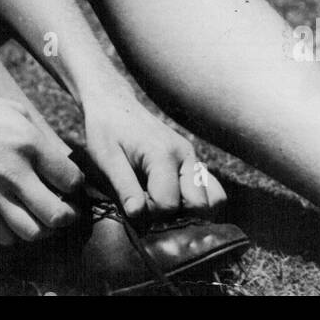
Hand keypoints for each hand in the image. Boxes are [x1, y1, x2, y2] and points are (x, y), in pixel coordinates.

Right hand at [0, 90, 84, 245]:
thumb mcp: (13, 110)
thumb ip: (39, 134)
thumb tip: (60, 158)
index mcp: (28, 143)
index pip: (70, 179)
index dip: (76, 185)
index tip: (70, 185)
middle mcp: (14, 172)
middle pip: (56, 214)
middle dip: (67, 217)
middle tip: (66, 212)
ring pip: (32, 232)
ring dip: (43, 230)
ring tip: (41, 220)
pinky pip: (3, 236)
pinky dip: (14, 234)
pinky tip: (14, 220)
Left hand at [82, 89, 226, 218]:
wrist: (113, 104)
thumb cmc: (106, 131)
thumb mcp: (106, 159)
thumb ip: (124, 188)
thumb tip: (138, 215)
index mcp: (163, 155)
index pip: (168, 205)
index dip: (149, 213)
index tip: (132, 203)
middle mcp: (185, 155)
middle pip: (199, 205)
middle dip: (174, 216)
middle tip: (150, 206)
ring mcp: (192, 158)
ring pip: (214, 198)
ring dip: (191, 210)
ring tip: (164, 204)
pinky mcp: (192, 161)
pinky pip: (211, 188)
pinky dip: (198, 201)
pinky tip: (174, 200)